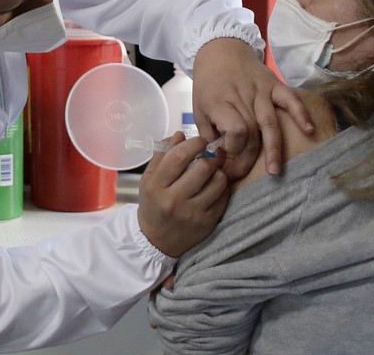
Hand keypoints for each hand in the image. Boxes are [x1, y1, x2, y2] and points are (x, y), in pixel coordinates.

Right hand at [137, 133, 229, 257]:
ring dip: (217, 172)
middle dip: (209, 157)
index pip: (179, 156)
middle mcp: (174, 200)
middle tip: (208, 156)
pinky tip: (213, 188)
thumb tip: (181, 134)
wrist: (157, 240)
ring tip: (211, 173)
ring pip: (218, 181)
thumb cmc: (153, 203)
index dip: (194, 143)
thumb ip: (162, 155)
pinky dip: (221, 188)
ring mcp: (193, 213)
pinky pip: (224, 196)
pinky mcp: (208, 222)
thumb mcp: (149, 178)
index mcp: (156, 186)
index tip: (200, 141)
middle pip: (203, 167)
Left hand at [192, 38, 315, 178]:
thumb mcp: (199, 109)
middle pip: (252, 133)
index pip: (235, 130)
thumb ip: (208, 134)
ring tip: (275, 171)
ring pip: (270, 123)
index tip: (226, 158)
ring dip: (273, 148)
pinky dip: (300, 114)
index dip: (233, 148)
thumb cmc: (208, 84)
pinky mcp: (274, 85)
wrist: (220, 50)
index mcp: (220, 102)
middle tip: (242, 175)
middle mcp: (243, 96)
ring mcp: (261, 90)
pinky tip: (309, 131)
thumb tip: (219, 160)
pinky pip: (290, 100)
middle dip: (248, 159)